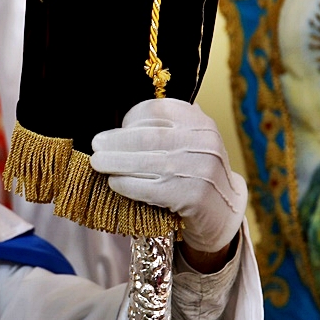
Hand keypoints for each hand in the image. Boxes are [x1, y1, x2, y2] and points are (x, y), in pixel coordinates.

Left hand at [90, 98, 246, 252]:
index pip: (158, 110)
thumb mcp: (191, 141)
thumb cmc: (196, 172)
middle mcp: (203, 143)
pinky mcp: (192, 197)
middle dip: (117, 141)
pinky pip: (150, 188)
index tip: (117, 128)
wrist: (224, 210)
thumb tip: (120, 125)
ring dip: (116, 163)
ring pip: (147, 162)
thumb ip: (166, 126)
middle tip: (96, 145)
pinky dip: (127, 184)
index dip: (132, 118)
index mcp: (200, 122)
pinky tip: (114, 182)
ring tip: (98, 163)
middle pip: (149, 137)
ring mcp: (200, 170)